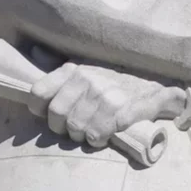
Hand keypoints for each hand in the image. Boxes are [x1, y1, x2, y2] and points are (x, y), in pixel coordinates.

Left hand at [35, 63, 188, 150]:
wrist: (155, 88)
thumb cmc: (115, 82)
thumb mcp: (88, 68)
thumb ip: (60, 66)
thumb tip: (34, 52)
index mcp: (74, 70)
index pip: (39, 93)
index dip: (40, 109)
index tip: (50, 115)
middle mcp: (88, 80)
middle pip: (57, 116)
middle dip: (63, 128)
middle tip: (75, 128)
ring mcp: (105, 96)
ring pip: (76, 128)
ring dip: (82, 135)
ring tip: (91, 131)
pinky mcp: (122, 112)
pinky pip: (96, 135)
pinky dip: (98, 139)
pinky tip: (104, 135)